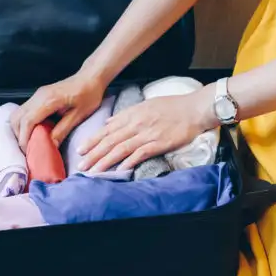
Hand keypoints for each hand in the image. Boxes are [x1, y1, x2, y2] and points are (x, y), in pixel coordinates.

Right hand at [10, 71, 105, 150]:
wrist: (90, 77)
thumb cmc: (89, 94)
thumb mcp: (79, 115)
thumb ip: (63, 130)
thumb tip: (51, 145)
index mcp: (49, 100)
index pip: (28, 121)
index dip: (25, 138)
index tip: (28, 151)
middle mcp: (39, 96)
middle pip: (17, 118)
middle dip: (19, 136)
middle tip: (28, 149)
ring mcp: (37, 95)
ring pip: (18, 114)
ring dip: (19, 130)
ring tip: (29, 142)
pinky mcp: (39, 96)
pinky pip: (24, 111)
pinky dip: (23, 123)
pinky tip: (33, 132)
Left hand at [77, 89, 215, 173]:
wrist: (194, 108)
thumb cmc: (173, 106)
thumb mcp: (147, 104)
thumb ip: (127, 114)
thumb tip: (110, 122)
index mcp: (133, 114)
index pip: (107, 129)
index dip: (93, 140)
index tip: (81, 150)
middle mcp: (136, 124)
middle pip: (110, 141)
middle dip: (93, 154)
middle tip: (80, 166)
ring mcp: (147, 134)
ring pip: (120, 149)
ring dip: (105, 161)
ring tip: (93, 171)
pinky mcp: (159, 143)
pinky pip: (140, 153)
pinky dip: (128, 162)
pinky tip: (118, 170)